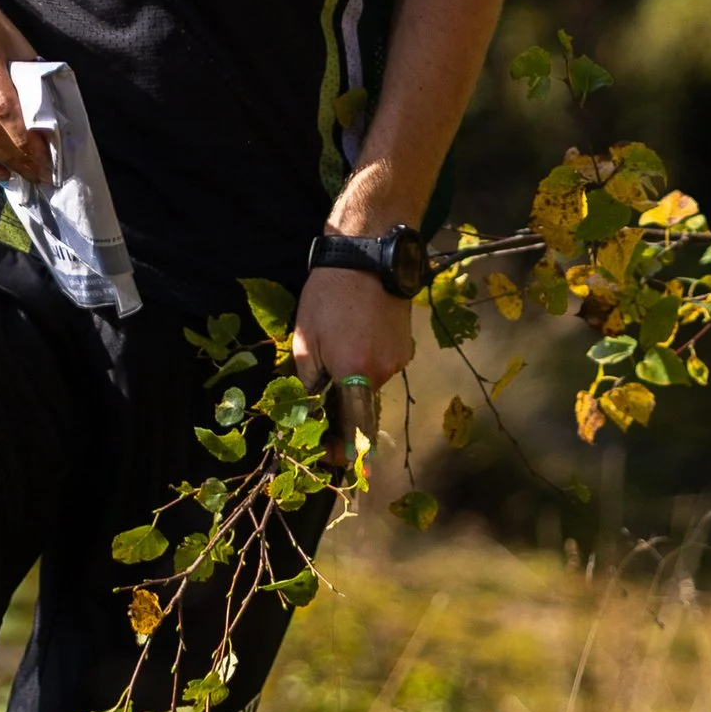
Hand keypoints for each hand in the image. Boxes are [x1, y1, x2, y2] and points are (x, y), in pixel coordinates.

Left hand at [291, 265, 414, 474]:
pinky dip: (367, 358)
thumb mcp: (305, 339)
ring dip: (354, 376)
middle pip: (361, 402)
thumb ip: (308, 379)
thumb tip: (310, 404)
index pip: (354, 427)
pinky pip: (383, 363)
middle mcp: (383, 373)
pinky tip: (354, 335)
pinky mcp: (406, 344)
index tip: (333, 457)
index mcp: (355, 375)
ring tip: (337, 347)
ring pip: (372, 381)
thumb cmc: (328, 296)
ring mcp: (399, 358)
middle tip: (322, 387)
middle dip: (343, 401)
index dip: (344, 448)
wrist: (367, 255)